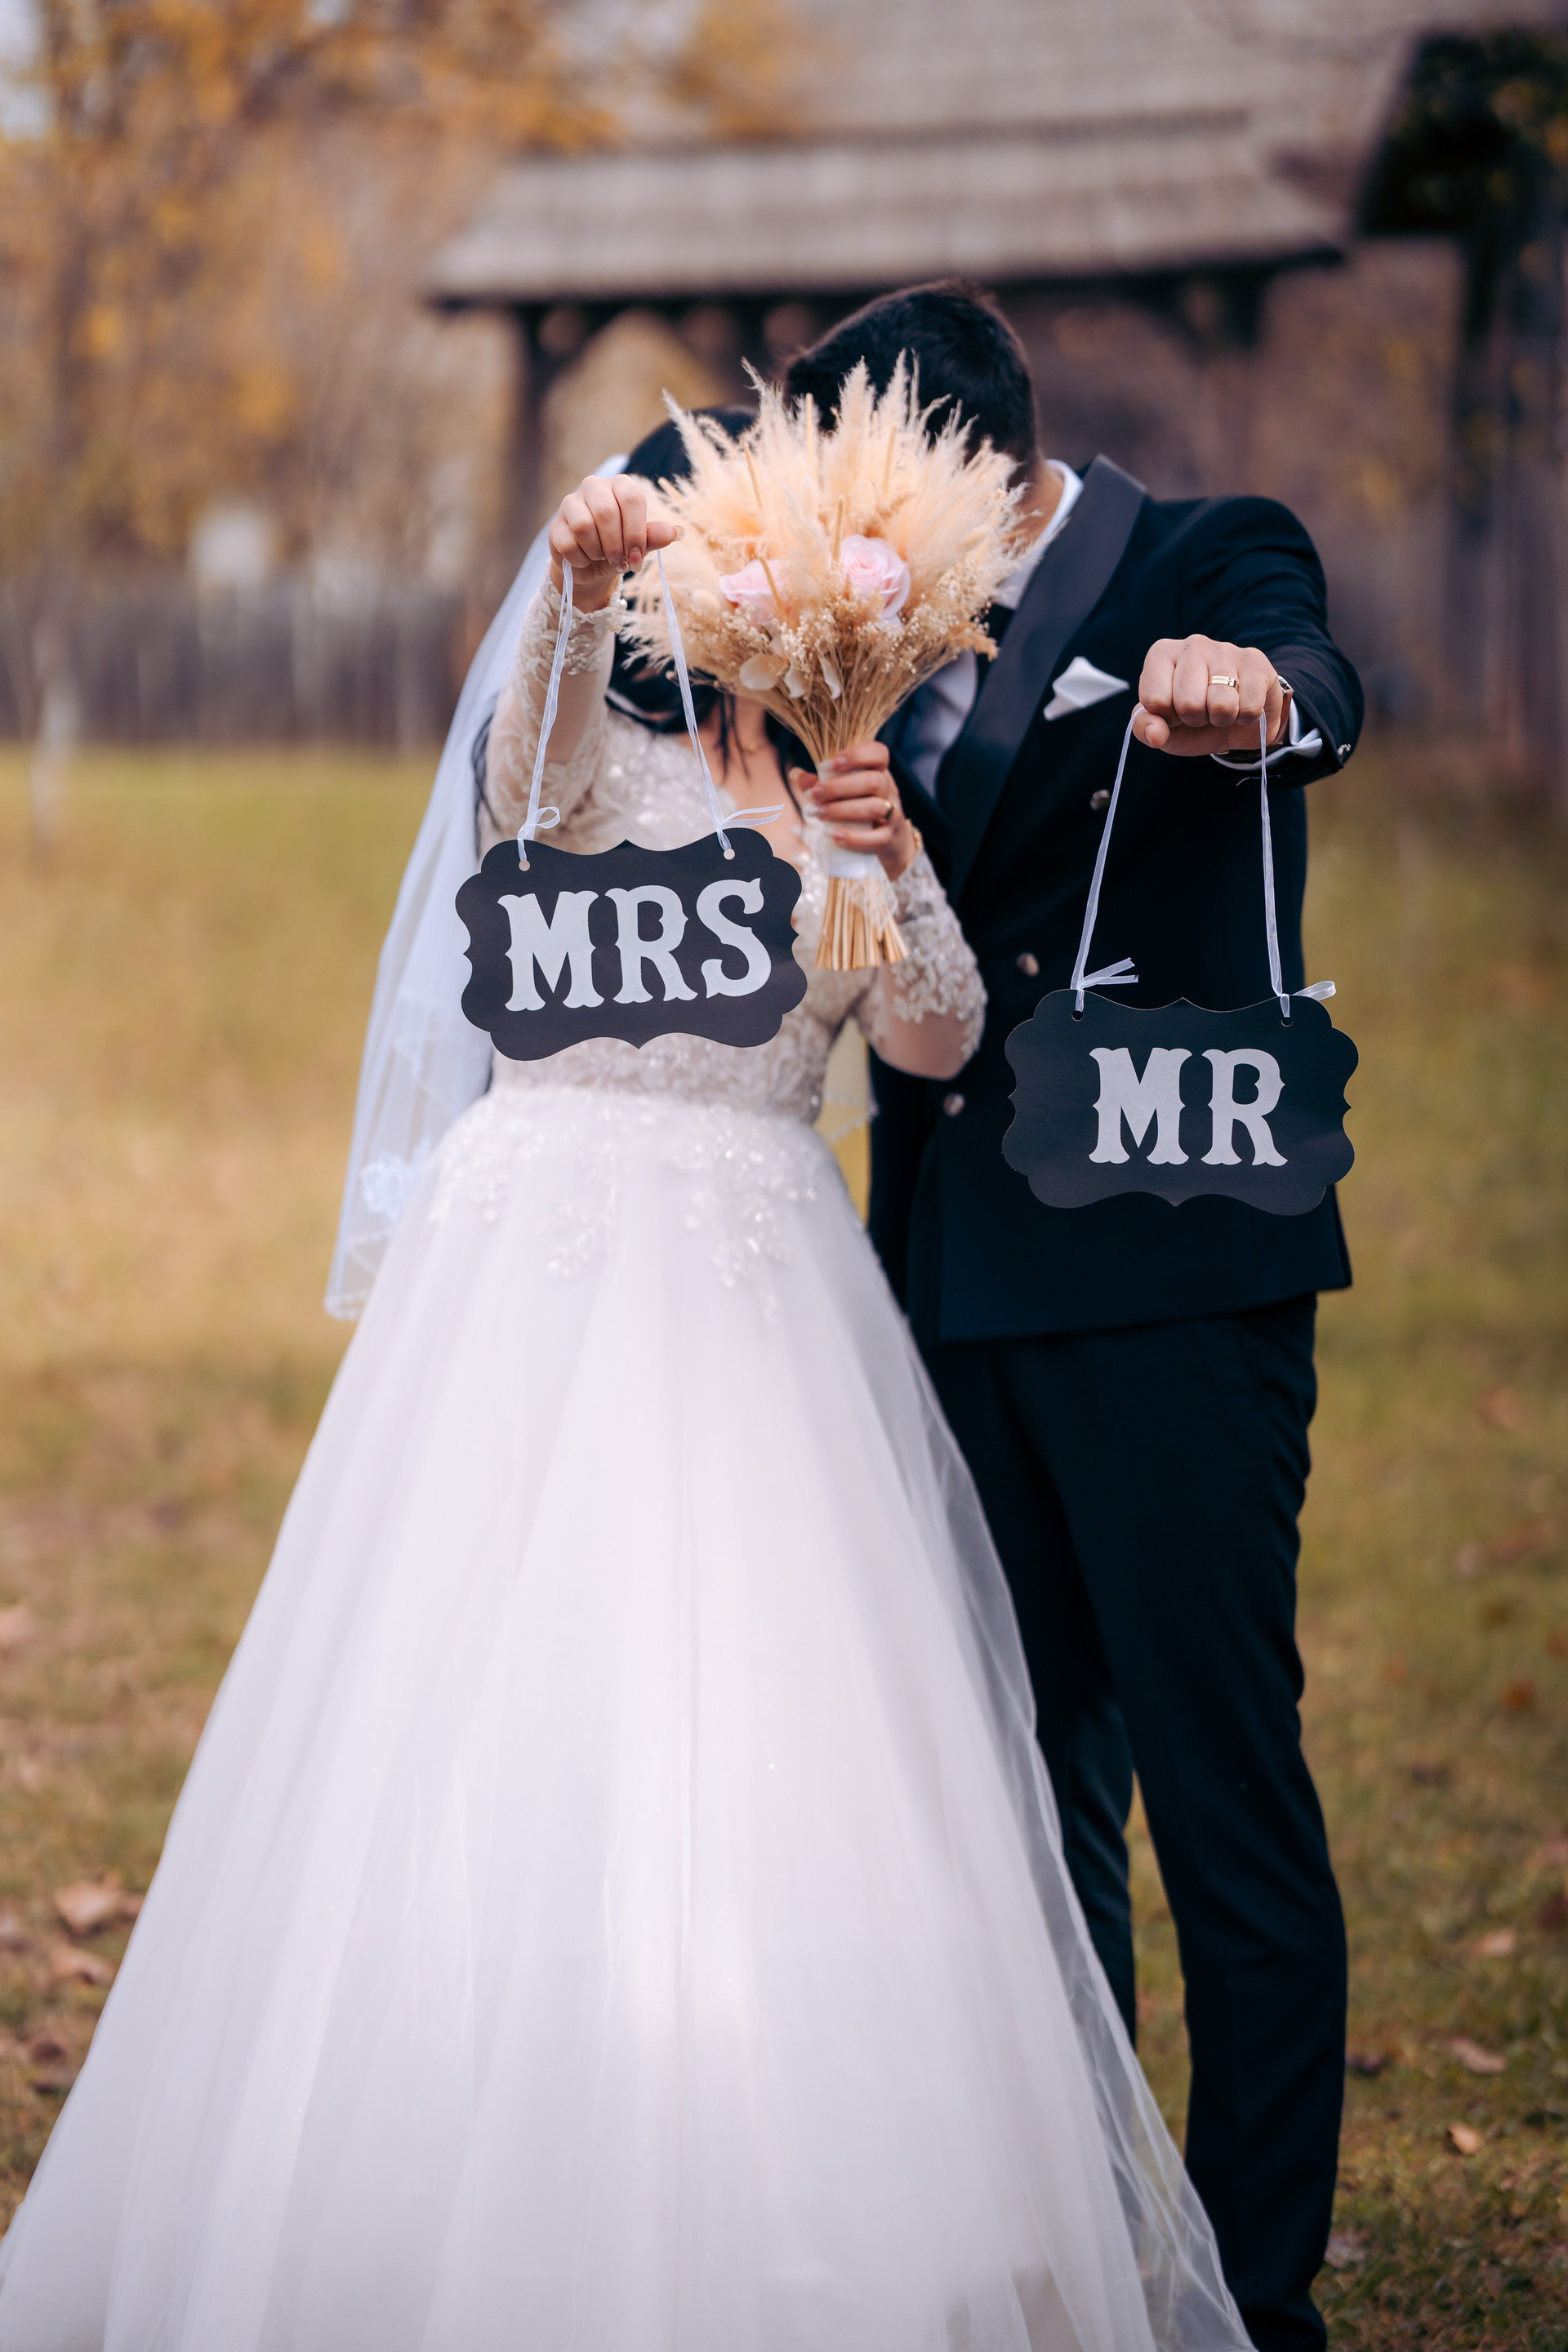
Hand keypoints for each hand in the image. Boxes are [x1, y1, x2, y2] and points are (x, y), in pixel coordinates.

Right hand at [547, 474, 678, 611]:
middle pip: (606, 512)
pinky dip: (580, 559)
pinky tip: (584, 559)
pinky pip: (568, 543)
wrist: (591, 567)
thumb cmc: (619, 548)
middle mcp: (594, 487)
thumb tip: (676, 531)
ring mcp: (570, 503)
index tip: (637, 557)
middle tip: (620, 562)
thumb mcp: (639, 544)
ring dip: (597, 552)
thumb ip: (653, 536)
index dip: (636, 532)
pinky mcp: (555, 525)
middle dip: (615, 545)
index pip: (632, 498)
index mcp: (620, 486)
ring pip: (583, 526)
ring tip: (602, 557)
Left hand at [794, 742, 915, 880]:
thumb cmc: (860, 810)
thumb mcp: (844, 793)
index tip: (827, 765)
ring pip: (874, 807)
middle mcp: (889, 790)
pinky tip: (833, 835)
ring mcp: (893, 815)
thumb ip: (822, 783)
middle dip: (839, 787)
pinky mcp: (889, 839)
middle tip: (814, 794)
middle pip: (873, 781)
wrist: (889, 842)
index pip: (879, 753)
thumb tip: (796, 775)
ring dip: (842, 810)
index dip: (856, 755)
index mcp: (879, 772)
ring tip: (818, 814)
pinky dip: (854, 838)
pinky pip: (877, 838)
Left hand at [1132, 638, 1290, 757]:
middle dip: (1196, 719)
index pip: (1154, 699)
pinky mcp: (1255, 661)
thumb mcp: (1163, 728)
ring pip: (1221, 704)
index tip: (1176, 711)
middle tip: (1202, 711)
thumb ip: (1145, 728)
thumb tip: (1156, 734)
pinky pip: (1249, 707)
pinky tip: (1243, 704)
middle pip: (1188, 703)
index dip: (1167, 717)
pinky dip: (1246, 717)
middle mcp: (1192, 644)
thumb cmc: (1195, 719)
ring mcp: (1225, 649)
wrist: (1240, 721)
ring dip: (1222, 719)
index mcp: (1161, 654)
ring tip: (1221, 708)